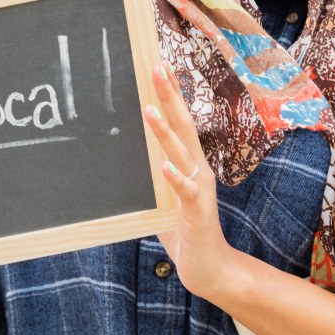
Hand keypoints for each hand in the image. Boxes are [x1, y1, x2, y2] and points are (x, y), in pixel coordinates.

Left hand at [144, 62, 237, 300]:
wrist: (210, 269)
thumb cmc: (183, 230)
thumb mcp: (161, 196)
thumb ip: (150, 174)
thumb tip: (124, 155)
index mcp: (189, 163)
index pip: (180, 121)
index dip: (170, 94)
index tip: (159, 65)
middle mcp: (197, 170)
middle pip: (183, 126)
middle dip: (169, 96)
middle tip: (156, 67)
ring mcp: (199, 190)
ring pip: (182, 153)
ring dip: (165, 131)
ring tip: (149, 109)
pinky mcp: (197, 213)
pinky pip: (186, 192)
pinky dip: (175, 178)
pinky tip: (165, 165)